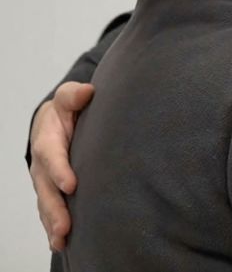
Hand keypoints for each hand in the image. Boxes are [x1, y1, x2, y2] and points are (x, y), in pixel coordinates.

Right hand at [30, 81, 93, 250]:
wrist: (57, 120)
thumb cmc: (69, 109)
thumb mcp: (69, 98)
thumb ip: (74, 96)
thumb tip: (86, 92)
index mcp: (47, 139)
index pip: (51, 155)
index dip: (59, 170)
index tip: (72, 185)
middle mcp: (42, 164)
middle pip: (45, 188)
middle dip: (54, 207)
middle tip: (65, 226)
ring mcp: (44, 180)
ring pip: (45, 204)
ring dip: (52, 222)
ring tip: (61, 240)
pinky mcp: (51, 191)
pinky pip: (49, 210)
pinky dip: (53, 227)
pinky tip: (61, 243)